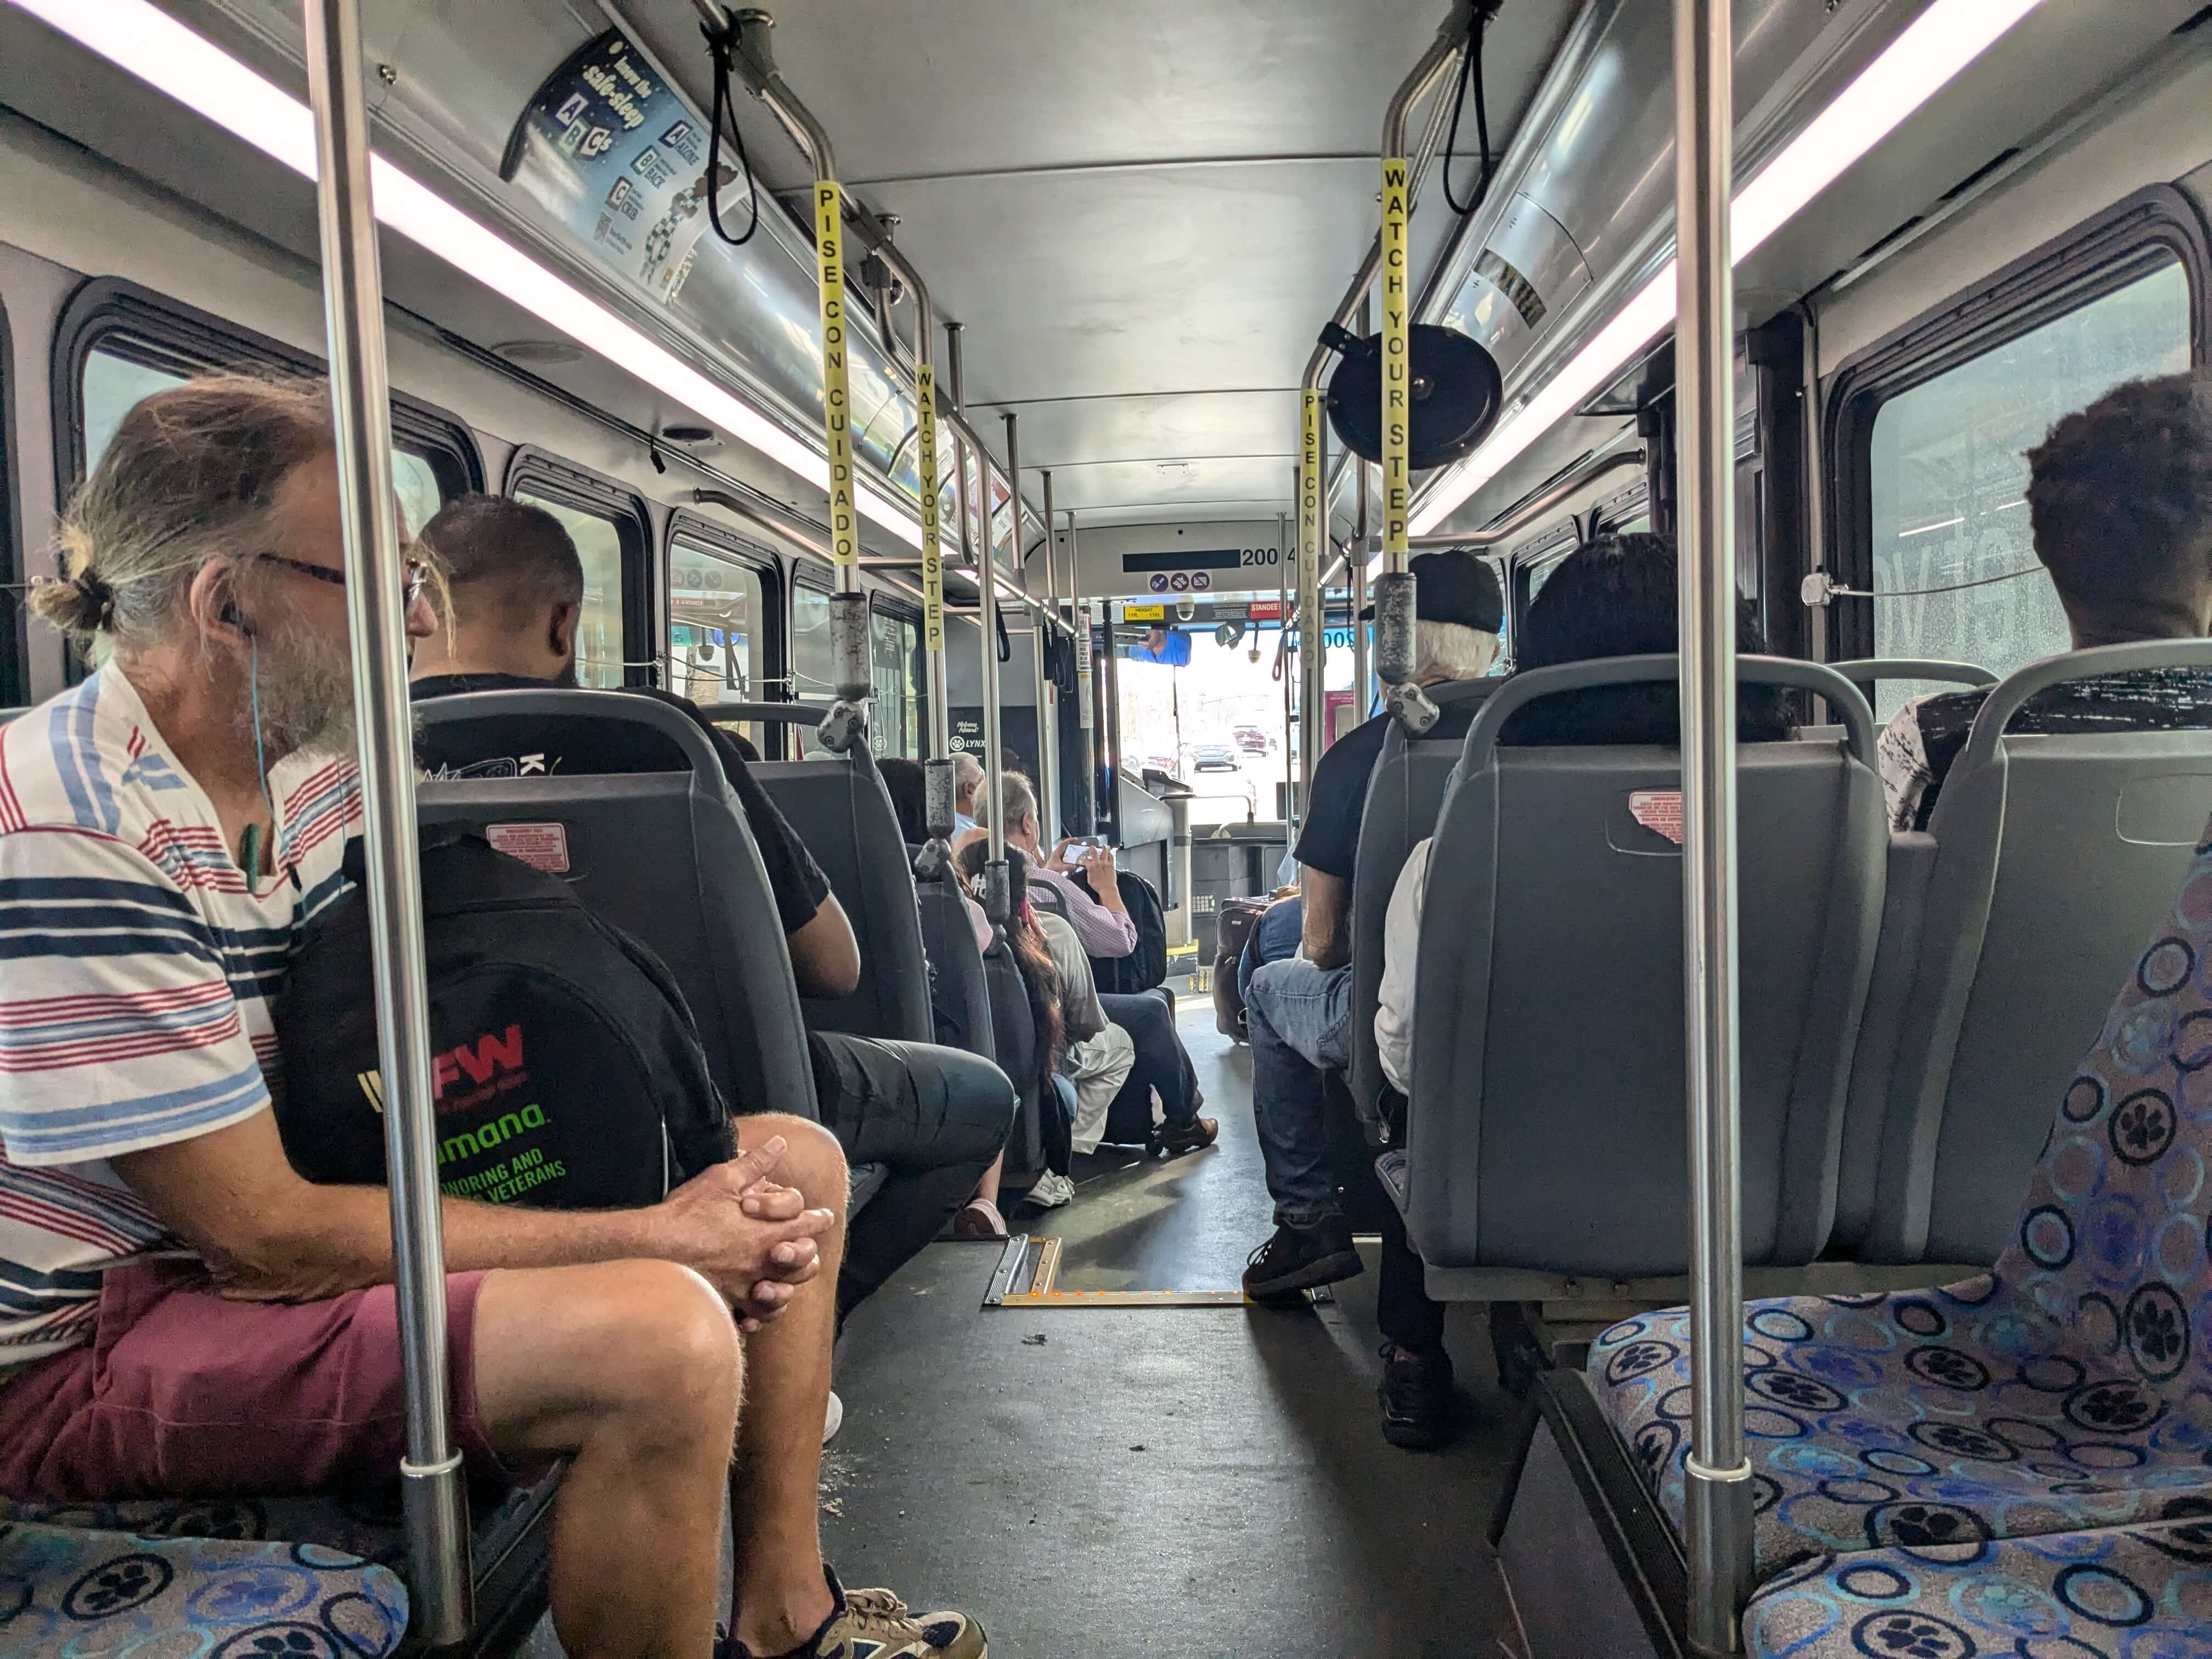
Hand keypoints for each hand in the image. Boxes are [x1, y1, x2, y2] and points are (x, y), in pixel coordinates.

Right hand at [654, 1136, 834, 1325]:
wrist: (651, 1248)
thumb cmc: (686, 1213)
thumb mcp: (723, 1178)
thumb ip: (756, 1163)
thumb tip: (779, 1144)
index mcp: (767, 1232)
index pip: (809, 1225)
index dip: (819, 1218)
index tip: (823, 1216)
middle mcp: (763, 1263)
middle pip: (806, 1263)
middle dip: (809, 1251)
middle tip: (805, 1244)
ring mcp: (747, 1287)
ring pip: (786, 1294)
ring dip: (790, 1283)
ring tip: (785, 1275)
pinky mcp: (728, 1304)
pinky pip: (756, 1318)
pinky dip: (761, 1314)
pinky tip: (756, 1302)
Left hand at [1048, 836, 1081, 871]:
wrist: (1047, 875)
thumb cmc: (1050, 870)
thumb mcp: (1061, 867)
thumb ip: (1069, 866)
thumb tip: (1075, 866)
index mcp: (1056, 852)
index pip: (1063, 843)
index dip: (1069, 840)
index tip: (1075, 839)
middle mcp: (1057, 854)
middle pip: (1065, 847)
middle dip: (1071, 845)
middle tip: (1076, 845)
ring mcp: (1057, 858)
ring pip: (1065, 852)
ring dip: (1070, 852)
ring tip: (1076, 852)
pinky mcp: (1058, 862)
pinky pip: (1065, 858)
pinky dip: (1069, 857)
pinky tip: (1073, 860)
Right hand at [1079, 845, 1118, 886]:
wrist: (1107, 889)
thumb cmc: (1098, 886)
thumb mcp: (1089, 879)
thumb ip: (1089, 872)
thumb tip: (1089, 870)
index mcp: (1091, 867)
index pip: (1086, 859)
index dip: (1084, 858)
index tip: (1085, 858)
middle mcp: (1098, 863)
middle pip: (1094, 852)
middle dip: (1092, 848)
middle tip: (1092, 847)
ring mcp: (1105, 863)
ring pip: (1104, 852)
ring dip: (1103, 848)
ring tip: (1103, 846)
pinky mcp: (1111, 865)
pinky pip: (1111, 857)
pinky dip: (1110, 854)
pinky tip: (1110, 852)